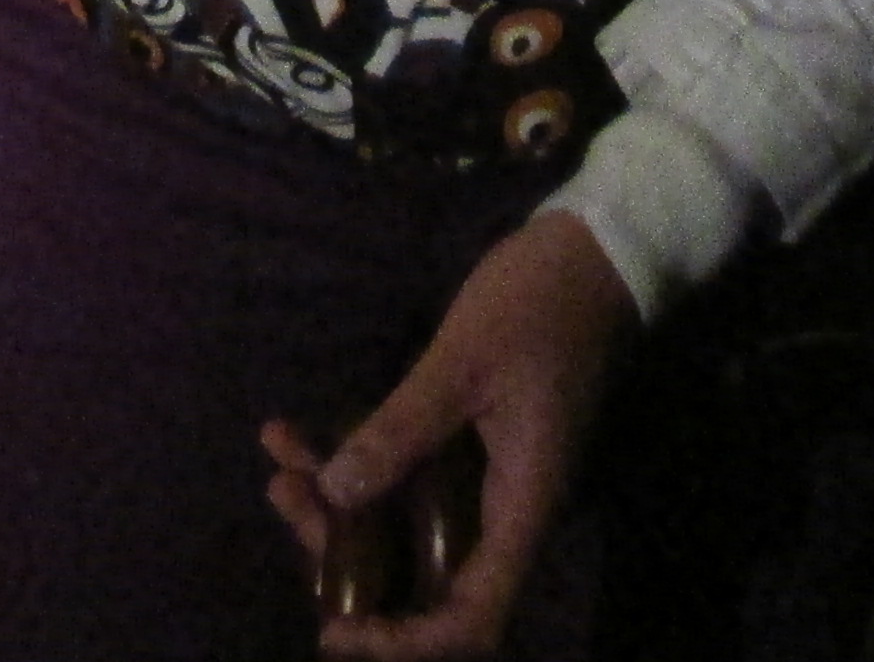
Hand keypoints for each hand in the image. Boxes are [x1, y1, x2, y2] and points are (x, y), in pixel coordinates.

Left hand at [262, 212, 640, 657]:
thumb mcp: (461, 362)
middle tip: (284, 496)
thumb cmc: (539, 304)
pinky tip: (299, 433)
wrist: (592, 251)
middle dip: (344, 551)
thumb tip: (336, 490)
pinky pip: (408, 478)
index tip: (337, 632)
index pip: (471, 617)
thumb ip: (402, 429)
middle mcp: (505, 509)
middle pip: (421, 576)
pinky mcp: (472, 448)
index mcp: (521, 506)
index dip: (407, 642)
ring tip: (280, 460)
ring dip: (340, 505)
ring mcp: (488, 480)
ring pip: (405, 526)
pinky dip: (357, 462)